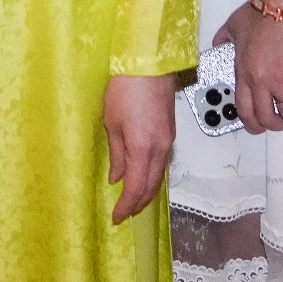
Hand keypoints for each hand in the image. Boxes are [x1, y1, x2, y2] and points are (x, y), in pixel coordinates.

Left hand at [103, 73, 175, 223]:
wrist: (149, 63)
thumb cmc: (124, 90)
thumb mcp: (112, 123)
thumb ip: (117, 154)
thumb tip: (117, 178)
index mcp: (143, 149)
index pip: (137, 188)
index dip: (127, 207)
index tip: (116, 218)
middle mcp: (160, 150)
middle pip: (151, 186)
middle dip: (138, 204)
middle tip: (124, 214)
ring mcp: (169, 141)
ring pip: (159, 175)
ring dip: (146, 191)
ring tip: (133, 200)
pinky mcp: (170, 132)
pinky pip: (163, 163)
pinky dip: (153, 175)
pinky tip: (143, 176)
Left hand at [212, 0, 282, 133]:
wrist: (277, 3)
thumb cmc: (256, 13)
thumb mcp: (231, 27)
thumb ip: (222, 39)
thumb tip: (218, 45)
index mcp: (243, 74)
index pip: (244, 111)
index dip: (252, 124)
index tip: (259, 125)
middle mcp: (260, 82)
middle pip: (267, 119)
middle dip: (276, 125)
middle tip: (282, 119)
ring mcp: (281, 80)